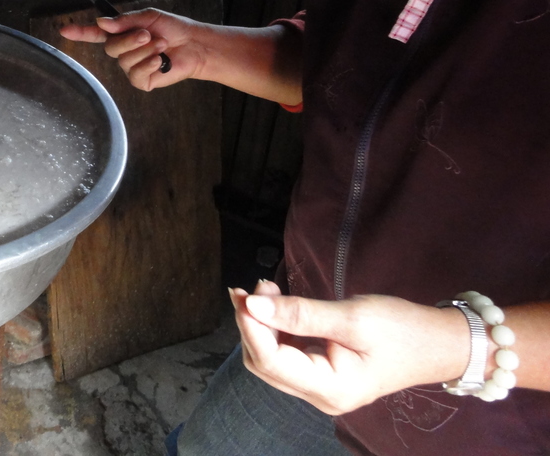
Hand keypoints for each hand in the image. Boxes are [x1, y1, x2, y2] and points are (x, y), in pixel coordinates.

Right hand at [59, 9, 206, 91]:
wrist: (193, 44)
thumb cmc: (172, 28)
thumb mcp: (148, 17)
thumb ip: (124, 22)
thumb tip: (101, 23)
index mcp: (121, 34)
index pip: (95, 34)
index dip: (79, 33)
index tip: (64, 30)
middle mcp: (122, 51)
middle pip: (110, 48)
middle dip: (130, 40)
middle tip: (148, 35)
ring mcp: (131, 68)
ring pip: (124, 61)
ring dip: (145, 51)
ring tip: (161, 46)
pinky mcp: (142, 81)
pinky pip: (135, 75)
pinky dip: (148, 66)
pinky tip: (160, 61)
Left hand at [230, 281, 468, 414]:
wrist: (440, 344)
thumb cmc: (403, 330)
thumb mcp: (352, 317)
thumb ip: (301, 313)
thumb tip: (254, 305)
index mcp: (331, 389)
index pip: (272, 361)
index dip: (251, 327)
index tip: (244, 294)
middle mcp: (321, 397)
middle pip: (264, 363)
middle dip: (252, 325)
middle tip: (254, 287)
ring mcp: (321, 390)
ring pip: (271, 360)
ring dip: (261, 325)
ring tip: (264, 290)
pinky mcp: (322, 376)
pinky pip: (286, 355)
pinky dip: (275, 329)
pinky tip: (275, 304)